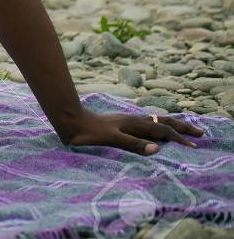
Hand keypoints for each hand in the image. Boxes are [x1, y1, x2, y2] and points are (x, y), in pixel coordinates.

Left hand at [57, 106, 202, 154]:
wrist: (68, 119)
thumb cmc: (87, 132)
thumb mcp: (111, 139)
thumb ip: (133, 144)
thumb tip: (157, 149)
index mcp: (133, 124)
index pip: (163, 130)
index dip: (179, 138)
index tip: (194, 147)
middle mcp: (132, 119)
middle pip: (162, 121)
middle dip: (182, 127)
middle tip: (200, 132)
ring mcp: (125, 120)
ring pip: (153, 120)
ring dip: (170, 124)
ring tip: (181, 128)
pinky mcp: (118, 122)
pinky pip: (144, 122)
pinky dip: (156, 125)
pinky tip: (152, 129)